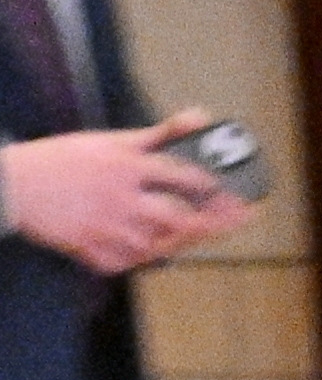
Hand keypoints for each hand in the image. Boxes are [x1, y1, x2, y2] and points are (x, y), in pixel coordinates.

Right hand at [1, 113, 255, 276]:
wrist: (13, 185)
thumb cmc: (65, 159)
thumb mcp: (112, 140)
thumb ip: (161, 133)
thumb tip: (202, 116)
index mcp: (127, 168)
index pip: (184, 178)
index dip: (216, 187)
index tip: (240, 191)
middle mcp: (121, 200)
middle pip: (178, 217)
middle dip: (215, 221)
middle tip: (241, 218)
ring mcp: (105, 229)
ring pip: (157, 245)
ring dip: (184, 240)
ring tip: (205, 233)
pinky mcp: (89, 251)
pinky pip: (126, 263)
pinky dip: (144, 258)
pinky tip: (160, 250)